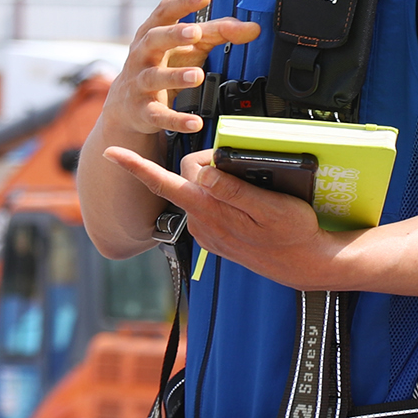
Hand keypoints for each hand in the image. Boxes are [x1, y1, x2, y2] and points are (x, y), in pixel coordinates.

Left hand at [102, 145, 346, 290]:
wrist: (304, 265)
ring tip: (250, 188)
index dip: (136, 166)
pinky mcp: (216, 236)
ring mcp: (207, 231)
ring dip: (216, 182)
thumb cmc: (292, 234)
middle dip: (206, 164)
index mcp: (209, 210)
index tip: (112, 152)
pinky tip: (246, 203)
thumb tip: (203, 172)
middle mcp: (201, 222)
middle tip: (240, 165)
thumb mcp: (269, 207)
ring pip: (198, 191)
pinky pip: (209, 206)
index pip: (164, 183)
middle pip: (187, 177)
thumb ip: (231, 190)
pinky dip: (221, 197)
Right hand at [106, 0, 261, 136]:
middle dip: (173, 35)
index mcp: (153, 33)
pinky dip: (176, 119)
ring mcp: (140, 83)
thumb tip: (253, 28)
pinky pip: (158, 115)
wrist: (127, 104)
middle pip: (154, 39)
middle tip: (195, 32)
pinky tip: (194, 122)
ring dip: (175, 76)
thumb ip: (219, 33)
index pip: (164, 12)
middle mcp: (143, 55)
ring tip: (197, 76)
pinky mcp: (143, 110)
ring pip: (154, 77)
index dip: (183, 2)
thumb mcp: (188, 47)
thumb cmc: (161, 66)